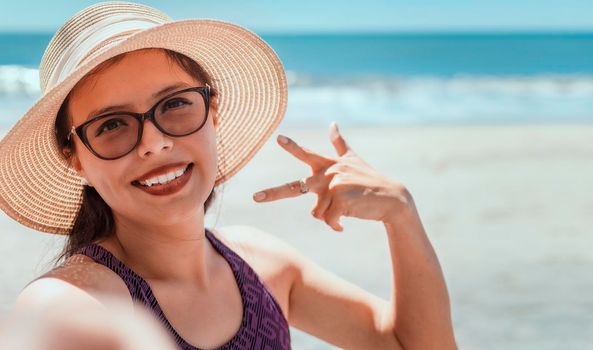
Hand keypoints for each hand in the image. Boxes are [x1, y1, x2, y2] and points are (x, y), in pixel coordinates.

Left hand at [253, 122, 412, 231]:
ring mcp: (335, 186)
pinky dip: (336, 226)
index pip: (307, 154)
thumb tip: (332, 123)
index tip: (278, 138)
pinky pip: (329, 221)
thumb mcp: (353, 160)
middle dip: (273, 193)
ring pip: (318, 213)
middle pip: (296, 187)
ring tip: (346, 213)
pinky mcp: (341, 200)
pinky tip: (346, 223)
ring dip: (331, 219)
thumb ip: (339, 144)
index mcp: (330, 165)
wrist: (392, 198)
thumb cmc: (370, 181)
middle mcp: (329, 174)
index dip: (292, 146)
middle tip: (255, 197)